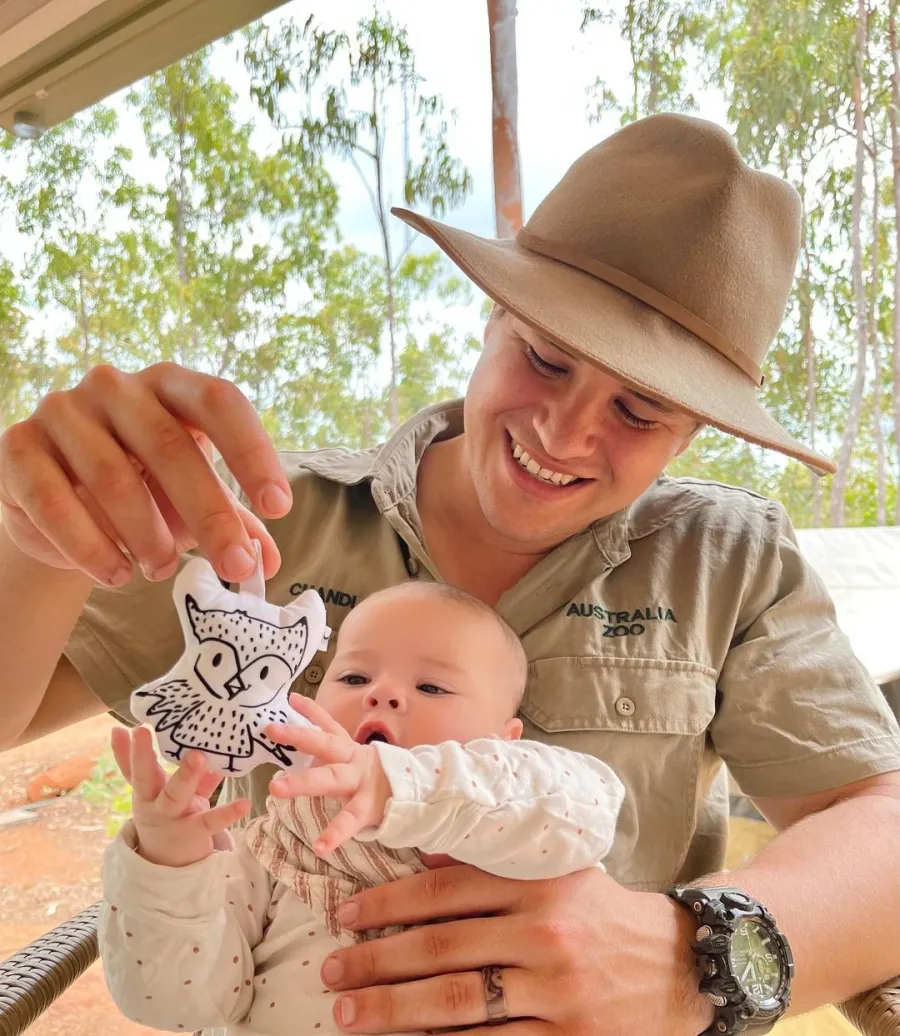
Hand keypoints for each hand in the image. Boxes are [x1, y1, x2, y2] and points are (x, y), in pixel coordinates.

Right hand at [0, 362, 289, 586]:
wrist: (56, 501)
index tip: (279, 507)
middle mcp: (116, 386)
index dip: (252, 451)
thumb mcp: (191, 501)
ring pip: (113, 477)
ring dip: (147, 535)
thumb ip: (234, 523)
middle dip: (210, 513)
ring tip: (163, 571)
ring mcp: (62, 410)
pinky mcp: (18, 446)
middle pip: (170, 446)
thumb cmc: (142, 489)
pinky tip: (115, 575)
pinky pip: (54, 501)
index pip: (220, 401)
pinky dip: (89, 547)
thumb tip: (270, 560)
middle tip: (235, 565)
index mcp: (170, 385)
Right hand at [111, 724, 249, 867]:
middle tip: (142, 731)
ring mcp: (173, 818)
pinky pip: (210, 821)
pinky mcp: (195, 832)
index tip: (126, 728)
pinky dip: (227, 813)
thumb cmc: (167, 812)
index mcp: (146, 790)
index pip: (133, 767)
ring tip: (198, 756)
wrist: (169, 861)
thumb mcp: (159, 790)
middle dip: (143, 755)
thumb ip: (158, 763)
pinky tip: (243, 803)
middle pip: (145, 778)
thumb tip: (143, 731)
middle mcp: (154, 803)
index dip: (129, 750)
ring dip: (186, 775)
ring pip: (175, 796)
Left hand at [265, 693, 391, 856]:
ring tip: (275, 789)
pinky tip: (319, 846)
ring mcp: (361, 783)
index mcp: (350, 750)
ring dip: (303, 783)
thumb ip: (333, 754)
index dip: (311, 711)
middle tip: (271, 729)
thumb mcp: (357, 761)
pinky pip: (349, 821)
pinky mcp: (368, 808)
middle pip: (325, 744)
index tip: (291, 698)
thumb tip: (306, 751)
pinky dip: (334, 834)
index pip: (329, 725)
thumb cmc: (379, 779)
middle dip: (298, 736)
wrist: (420, 795)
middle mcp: (354, 760)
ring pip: (330, 779)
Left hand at [316, 865, 714, 1033]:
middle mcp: (545, 933)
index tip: (345, 916)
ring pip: (457, 1002)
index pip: (445, 890)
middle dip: (376, 961)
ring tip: (349, 1014)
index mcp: (537, 884)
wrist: (681, 968)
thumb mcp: (558, 873)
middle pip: (441, 948)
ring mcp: (556, 991)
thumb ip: (493, 864)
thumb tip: (423, 854)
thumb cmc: (604, 913)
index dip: (388, 902)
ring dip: (393, 1010)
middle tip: (331, 971)